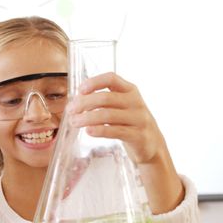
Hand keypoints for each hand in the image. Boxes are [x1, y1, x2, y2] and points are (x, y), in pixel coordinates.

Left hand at [67, 72, 183, 213]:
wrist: (152, 145)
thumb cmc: (130, 123)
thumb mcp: (122, 106)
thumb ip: (105, 101)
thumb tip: (76, 102)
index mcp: (130, 90)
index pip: (111, 78)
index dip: (94, 82)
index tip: (79, 90)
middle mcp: (135, 102)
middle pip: (106, 98)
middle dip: (84, 103)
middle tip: (70, 111)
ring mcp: (138, 119)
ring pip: (108, 115)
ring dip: (87, 118)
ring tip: (74, 122)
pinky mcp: (138, 135)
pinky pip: (115, 131)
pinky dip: (99, 130)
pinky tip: (88, 131)